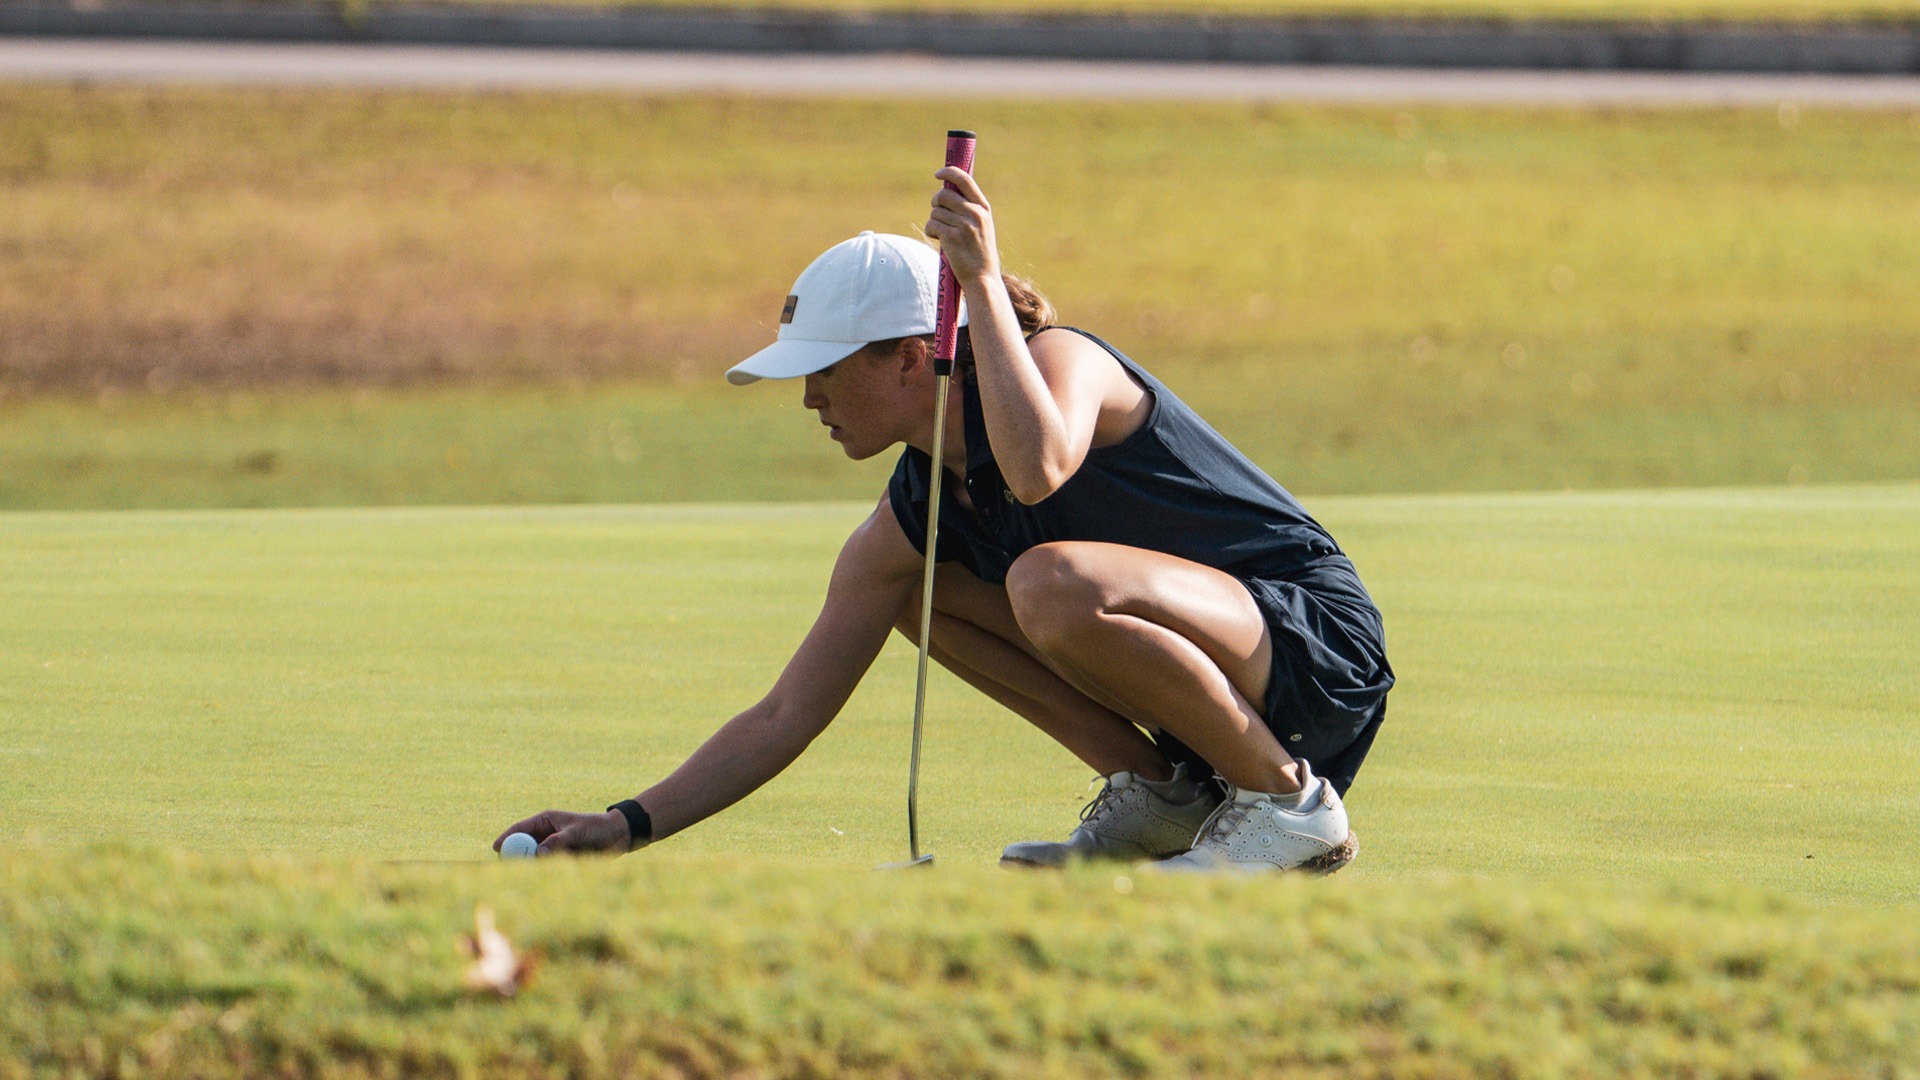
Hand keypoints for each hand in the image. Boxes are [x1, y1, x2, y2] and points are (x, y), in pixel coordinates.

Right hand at [493, 809, 631, 855]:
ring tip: (562, 860)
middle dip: (518, 857)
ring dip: (540, 865)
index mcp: (545, 820)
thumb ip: (558, 842)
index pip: (519, 829)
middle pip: (523, 847)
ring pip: (536, 859)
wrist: (618, 836)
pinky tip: (573, 862)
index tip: (496, 849)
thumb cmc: (597, 827)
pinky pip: (550, 867)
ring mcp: (552, 847)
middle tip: (515, 868)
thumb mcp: (577, 832)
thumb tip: (538, 853)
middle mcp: (546, 834)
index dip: (506, 838)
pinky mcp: (561, 858)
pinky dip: (555, 869)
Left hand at [925, 166, 999, 283]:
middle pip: (943, 194)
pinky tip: (939, 240)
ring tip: (942, 234)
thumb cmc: (980, 253)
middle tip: (938, 213)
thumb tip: (947, 191)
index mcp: (984, 208)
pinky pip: (931, 224)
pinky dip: (930, 231)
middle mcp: (975, 214)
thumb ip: (970, 208)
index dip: (949, 172)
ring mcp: (964, 225)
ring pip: (935, 211)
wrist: (983, 279)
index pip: (965, 180)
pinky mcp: (951, 238)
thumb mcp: (982, 226)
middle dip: (936, 203)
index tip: (938, 174)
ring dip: (934, 221)